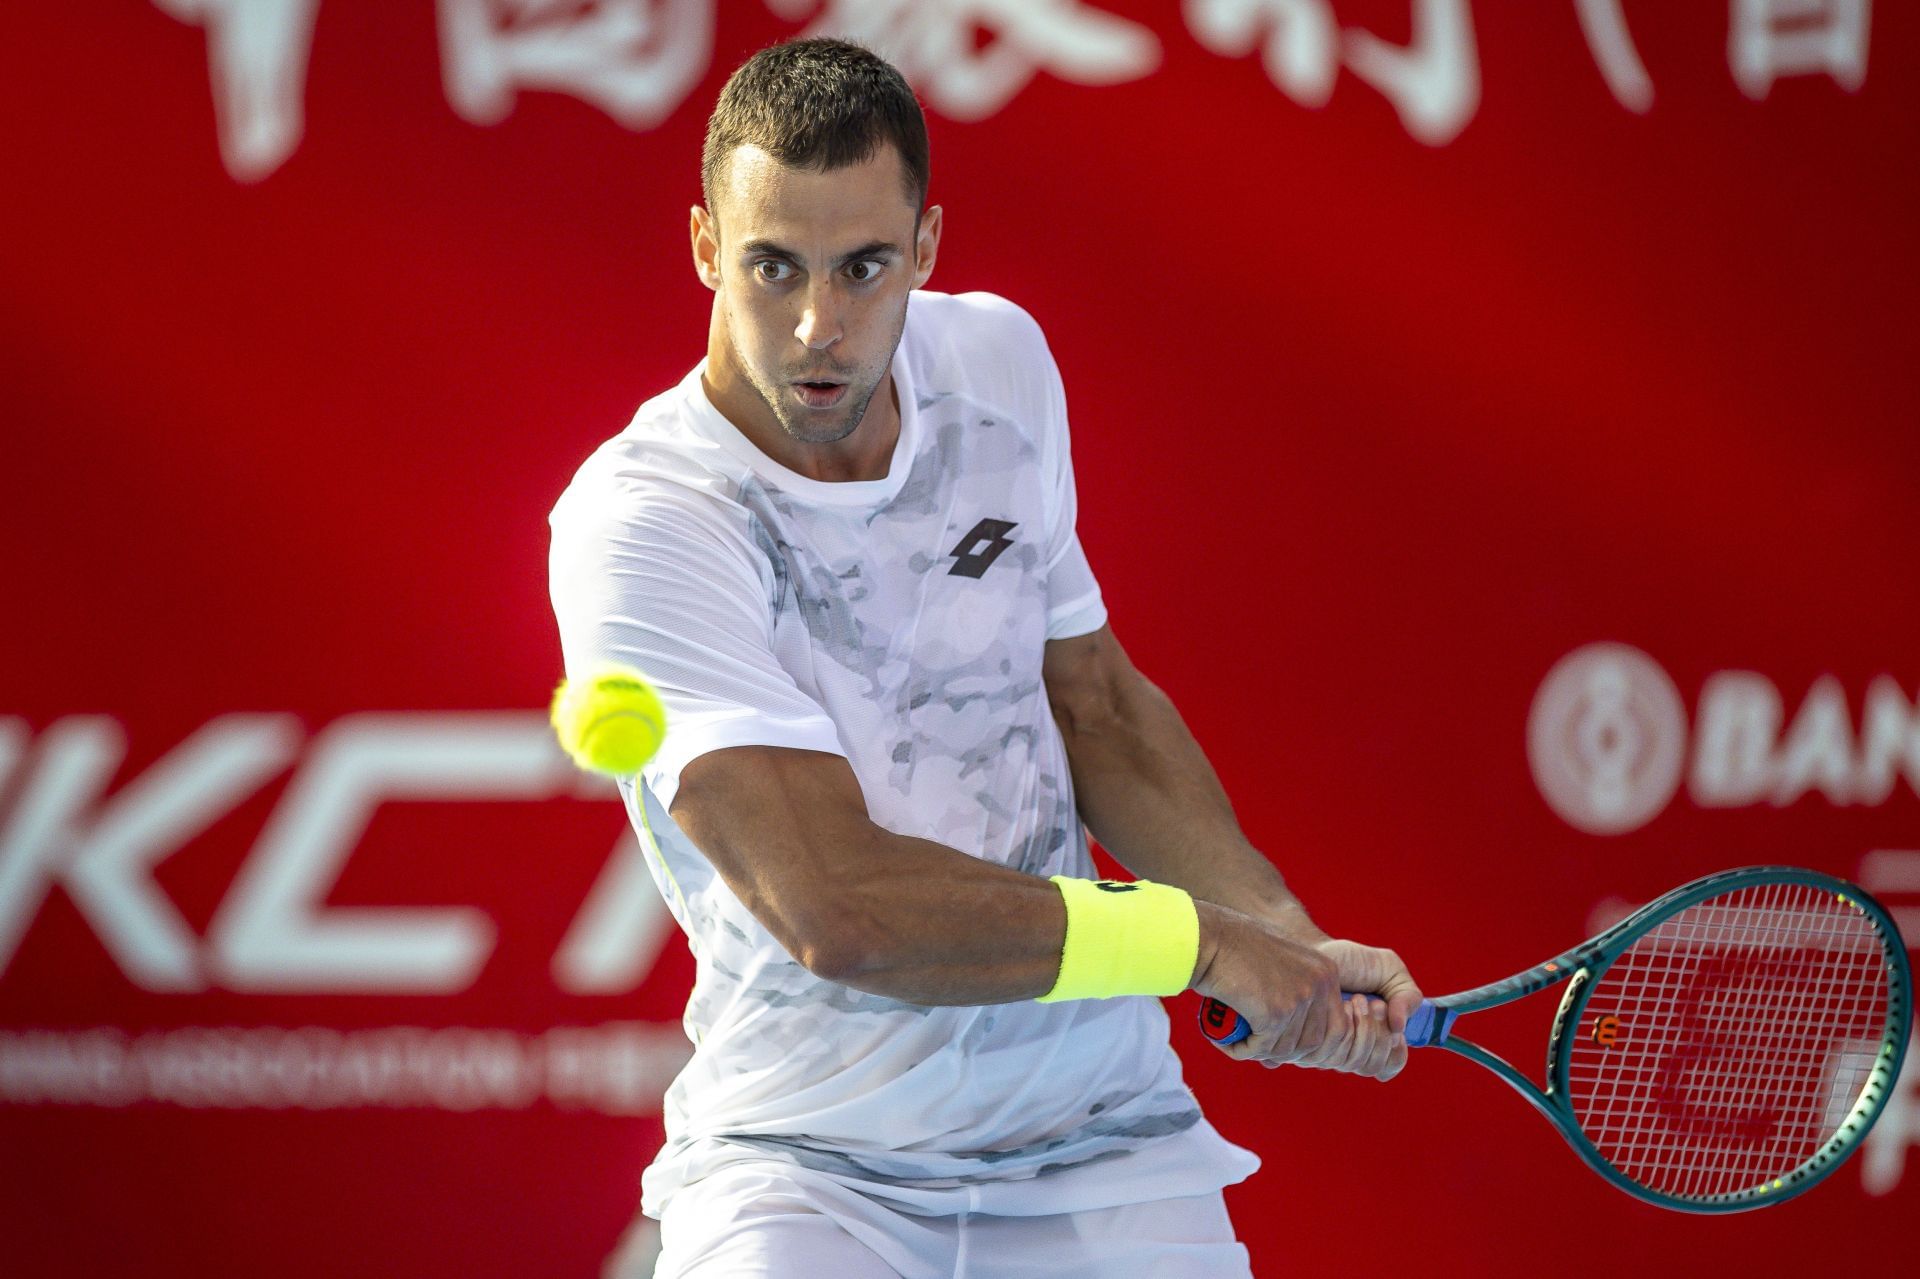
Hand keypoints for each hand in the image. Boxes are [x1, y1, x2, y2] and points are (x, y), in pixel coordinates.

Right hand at [1191, 904, 1420, 1081]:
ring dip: (1261, 1051)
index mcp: (1327, 971)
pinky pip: (1263, 1049)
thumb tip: (1292, 1041)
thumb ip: (1295, 992)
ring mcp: (1300, 998)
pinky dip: (1243, 1050)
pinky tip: (1227, 1041)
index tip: (1281, 1040)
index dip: (1307, 1040)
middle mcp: (1320, 983)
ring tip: (1237, 1040)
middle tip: (1257, 1045)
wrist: (1208, 937)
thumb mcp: (1280, 962)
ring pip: (1287, 1049)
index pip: (1336, 1026)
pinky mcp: (1275, 1013)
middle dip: (1285, 1049)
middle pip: (1314, 1042)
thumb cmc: (1234, 947)